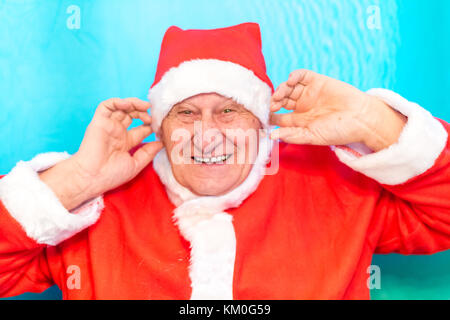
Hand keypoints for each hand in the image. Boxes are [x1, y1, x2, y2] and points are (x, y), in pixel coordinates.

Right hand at [40, 98, 162, 209]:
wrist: (92, 177)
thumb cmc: (111, 175)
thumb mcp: (135, 164)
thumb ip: (148, 153)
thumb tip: (161, 143)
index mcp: (126, 142)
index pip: (141, 129)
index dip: (151, 125)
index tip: (160, 128)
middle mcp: (117, 132)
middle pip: (132, 115)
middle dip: (144, 113)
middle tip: (152, 118)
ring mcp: (108, 126)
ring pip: (121, 107)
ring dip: (134, 104)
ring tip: (145, 106)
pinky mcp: (99, 121)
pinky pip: (107, 106)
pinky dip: (118, 102)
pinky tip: (128, 105)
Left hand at [269, 69, 406, 151]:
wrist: (362, 118)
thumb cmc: (339, 132)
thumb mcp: (312, 136)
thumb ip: (292, 135)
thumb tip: (270, 136)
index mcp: (298, 121)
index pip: (277, 117)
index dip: (269, 116)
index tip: (264, 116)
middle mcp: (301, 107)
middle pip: (280, 101)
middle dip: (273, 102)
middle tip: (272, 105)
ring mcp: (309, 93)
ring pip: (288, 88)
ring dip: (281, 89)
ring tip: (280, 95)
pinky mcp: (317, 81)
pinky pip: (301, 75)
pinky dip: (294, 76)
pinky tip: (291, 81)